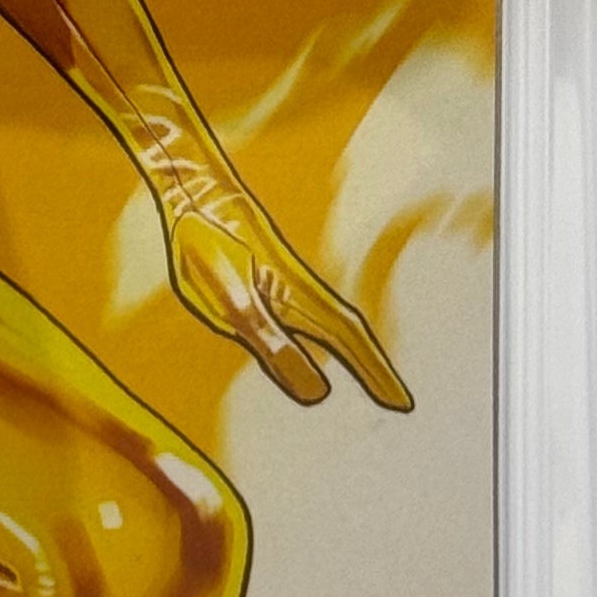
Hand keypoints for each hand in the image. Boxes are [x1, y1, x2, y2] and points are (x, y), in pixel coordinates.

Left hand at [156, 157, 410, 411]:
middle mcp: (301, 291)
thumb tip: (319, 393)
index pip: (348, 343)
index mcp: (299, 299)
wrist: (195, 192)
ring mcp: (286, 282)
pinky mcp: (268, 278)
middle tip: (400, 403)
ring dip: (355, 352)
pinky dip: (325, 334)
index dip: (374, 373)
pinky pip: (309, 315)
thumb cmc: (209, 244)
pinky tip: (318, 343)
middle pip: (348, 336)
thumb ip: (273, 344)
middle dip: (373, 368)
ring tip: (372, 379)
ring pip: (332, 324)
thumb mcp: (234, 301)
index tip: (401, 404)